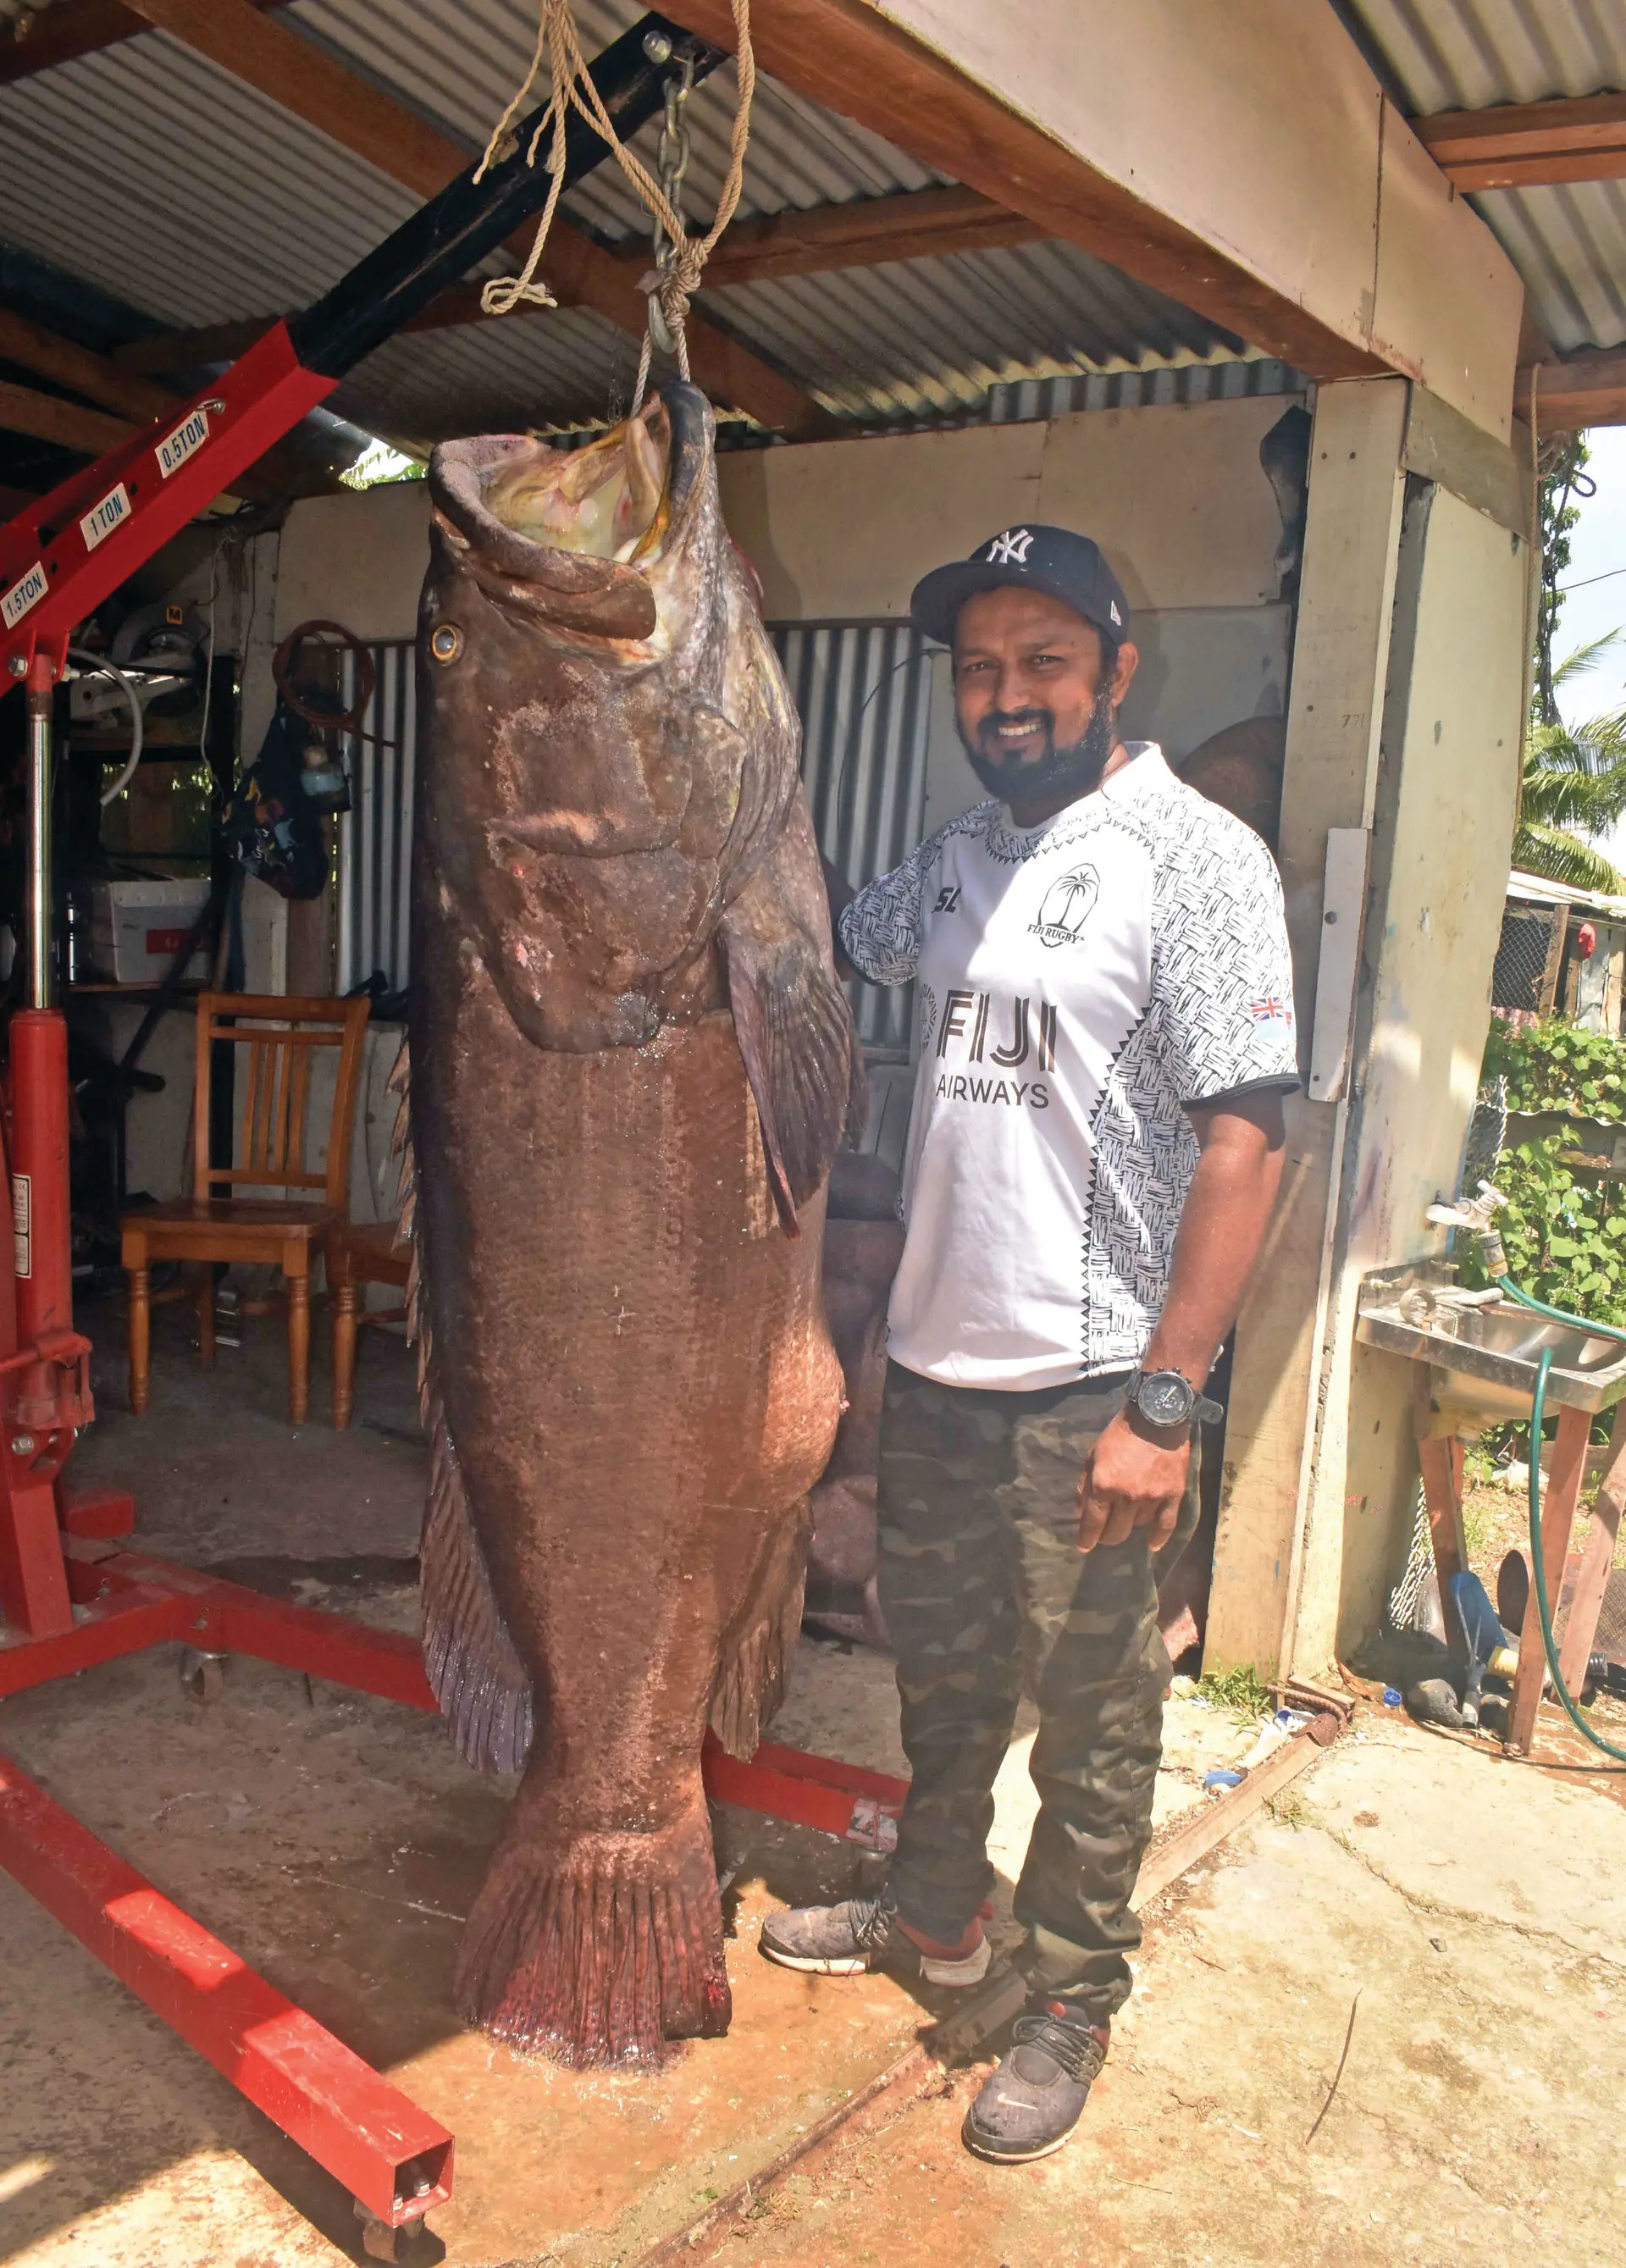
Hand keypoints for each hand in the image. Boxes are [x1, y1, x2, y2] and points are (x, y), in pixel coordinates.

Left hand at [1078, 1408, 1190, 1552]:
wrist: (1156, 1417)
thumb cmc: (1120, 1434)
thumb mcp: (1093, 1454)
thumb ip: (1085, 1485)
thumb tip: (1080, 1512)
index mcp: (1104, 1485)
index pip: (1093, 1523)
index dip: (1086, 1539)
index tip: (1083, 1546)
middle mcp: (1127, 1497)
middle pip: (1116, 1532)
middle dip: (1107, 1536)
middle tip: (1106, 1532)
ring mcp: (1152, 1498)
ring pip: (1139, 1527)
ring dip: (1132, 1524)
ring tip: (1129, 1517)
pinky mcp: (1173, 1495)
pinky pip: (1166, 1524)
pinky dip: (1160, 1537)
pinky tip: (1153, 1545)